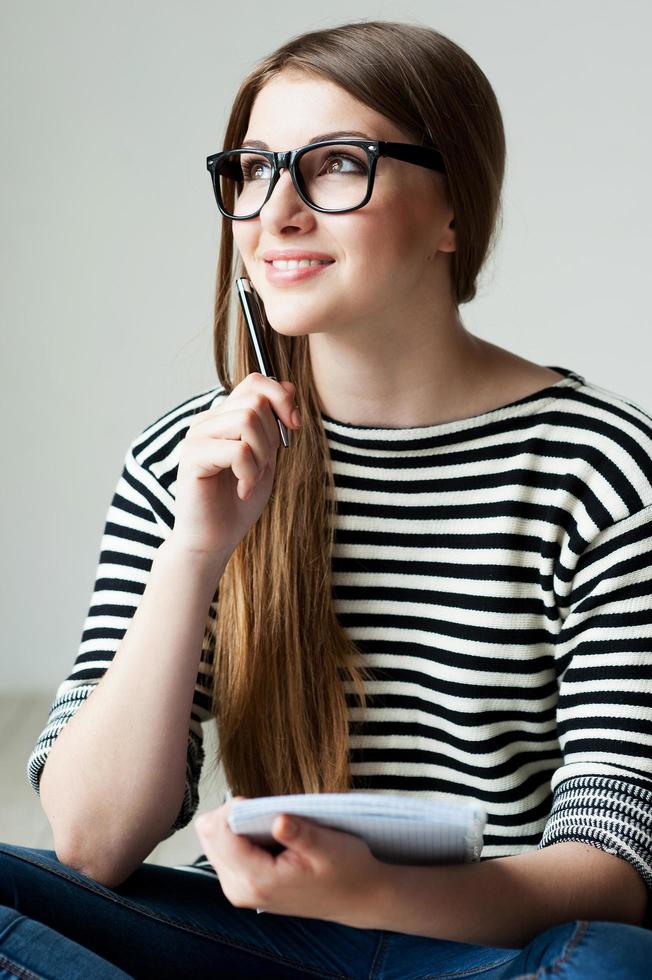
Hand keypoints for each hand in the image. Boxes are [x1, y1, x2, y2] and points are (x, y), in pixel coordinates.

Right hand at [170, 373, 301, 561]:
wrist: (213, 540)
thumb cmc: (238, 502)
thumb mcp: (266, 457)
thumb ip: (274, 424)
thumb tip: (290, 385)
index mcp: (223, 417)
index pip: (254, 382)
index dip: (281, 398)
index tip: (293, 426)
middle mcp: (207, 421)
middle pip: (255, 401)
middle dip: (272, 437)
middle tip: (263, 467)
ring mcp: (196, 437)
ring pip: (247, 420)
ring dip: (262, 455)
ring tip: (252, 478)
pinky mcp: (192, 458)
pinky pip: (237, 450)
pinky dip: (249, 474)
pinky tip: (242, 491)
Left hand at [193, 797, 385, 926]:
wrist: (356, 898)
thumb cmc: (346, 870)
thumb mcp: (329, 846)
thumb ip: (300, 834)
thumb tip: (278, 819)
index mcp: (257, 880)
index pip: (218, 832)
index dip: (234, 808)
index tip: (260, 803)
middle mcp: (239, 889)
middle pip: (207, 835)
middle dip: (232, 815)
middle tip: (266, 813)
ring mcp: (238, 890)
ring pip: (211, 841)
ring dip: (235, 825)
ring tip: (268, 826)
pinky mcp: (242, 886)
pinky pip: (223, 851)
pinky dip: (239, 836)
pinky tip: (267, 837)